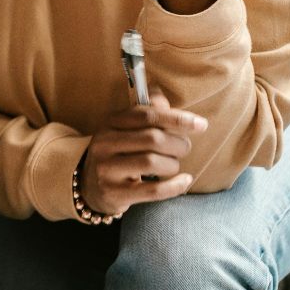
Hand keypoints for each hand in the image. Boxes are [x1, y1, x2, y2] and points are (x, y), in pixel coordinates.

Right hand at [79, 91, 209, 216]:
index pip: (146, 115)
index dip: (176, 118)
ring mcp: (107, 170)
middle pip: (152, 138)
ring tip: (173, 165)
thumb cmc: (118, 153)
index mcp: (110, 123)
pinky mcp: (114, 193)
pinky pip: (152, 190)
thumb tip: (160, 95)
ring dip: (173, 164)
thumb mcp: (126, 129)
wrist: (89, 186)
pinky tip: (185, 181)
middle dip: (178, 143)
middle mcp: (105, 144)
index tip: (200, 124)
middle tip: (184, 148)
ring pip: (152, 163)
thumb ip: (146, 111)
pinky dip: (175, 186)